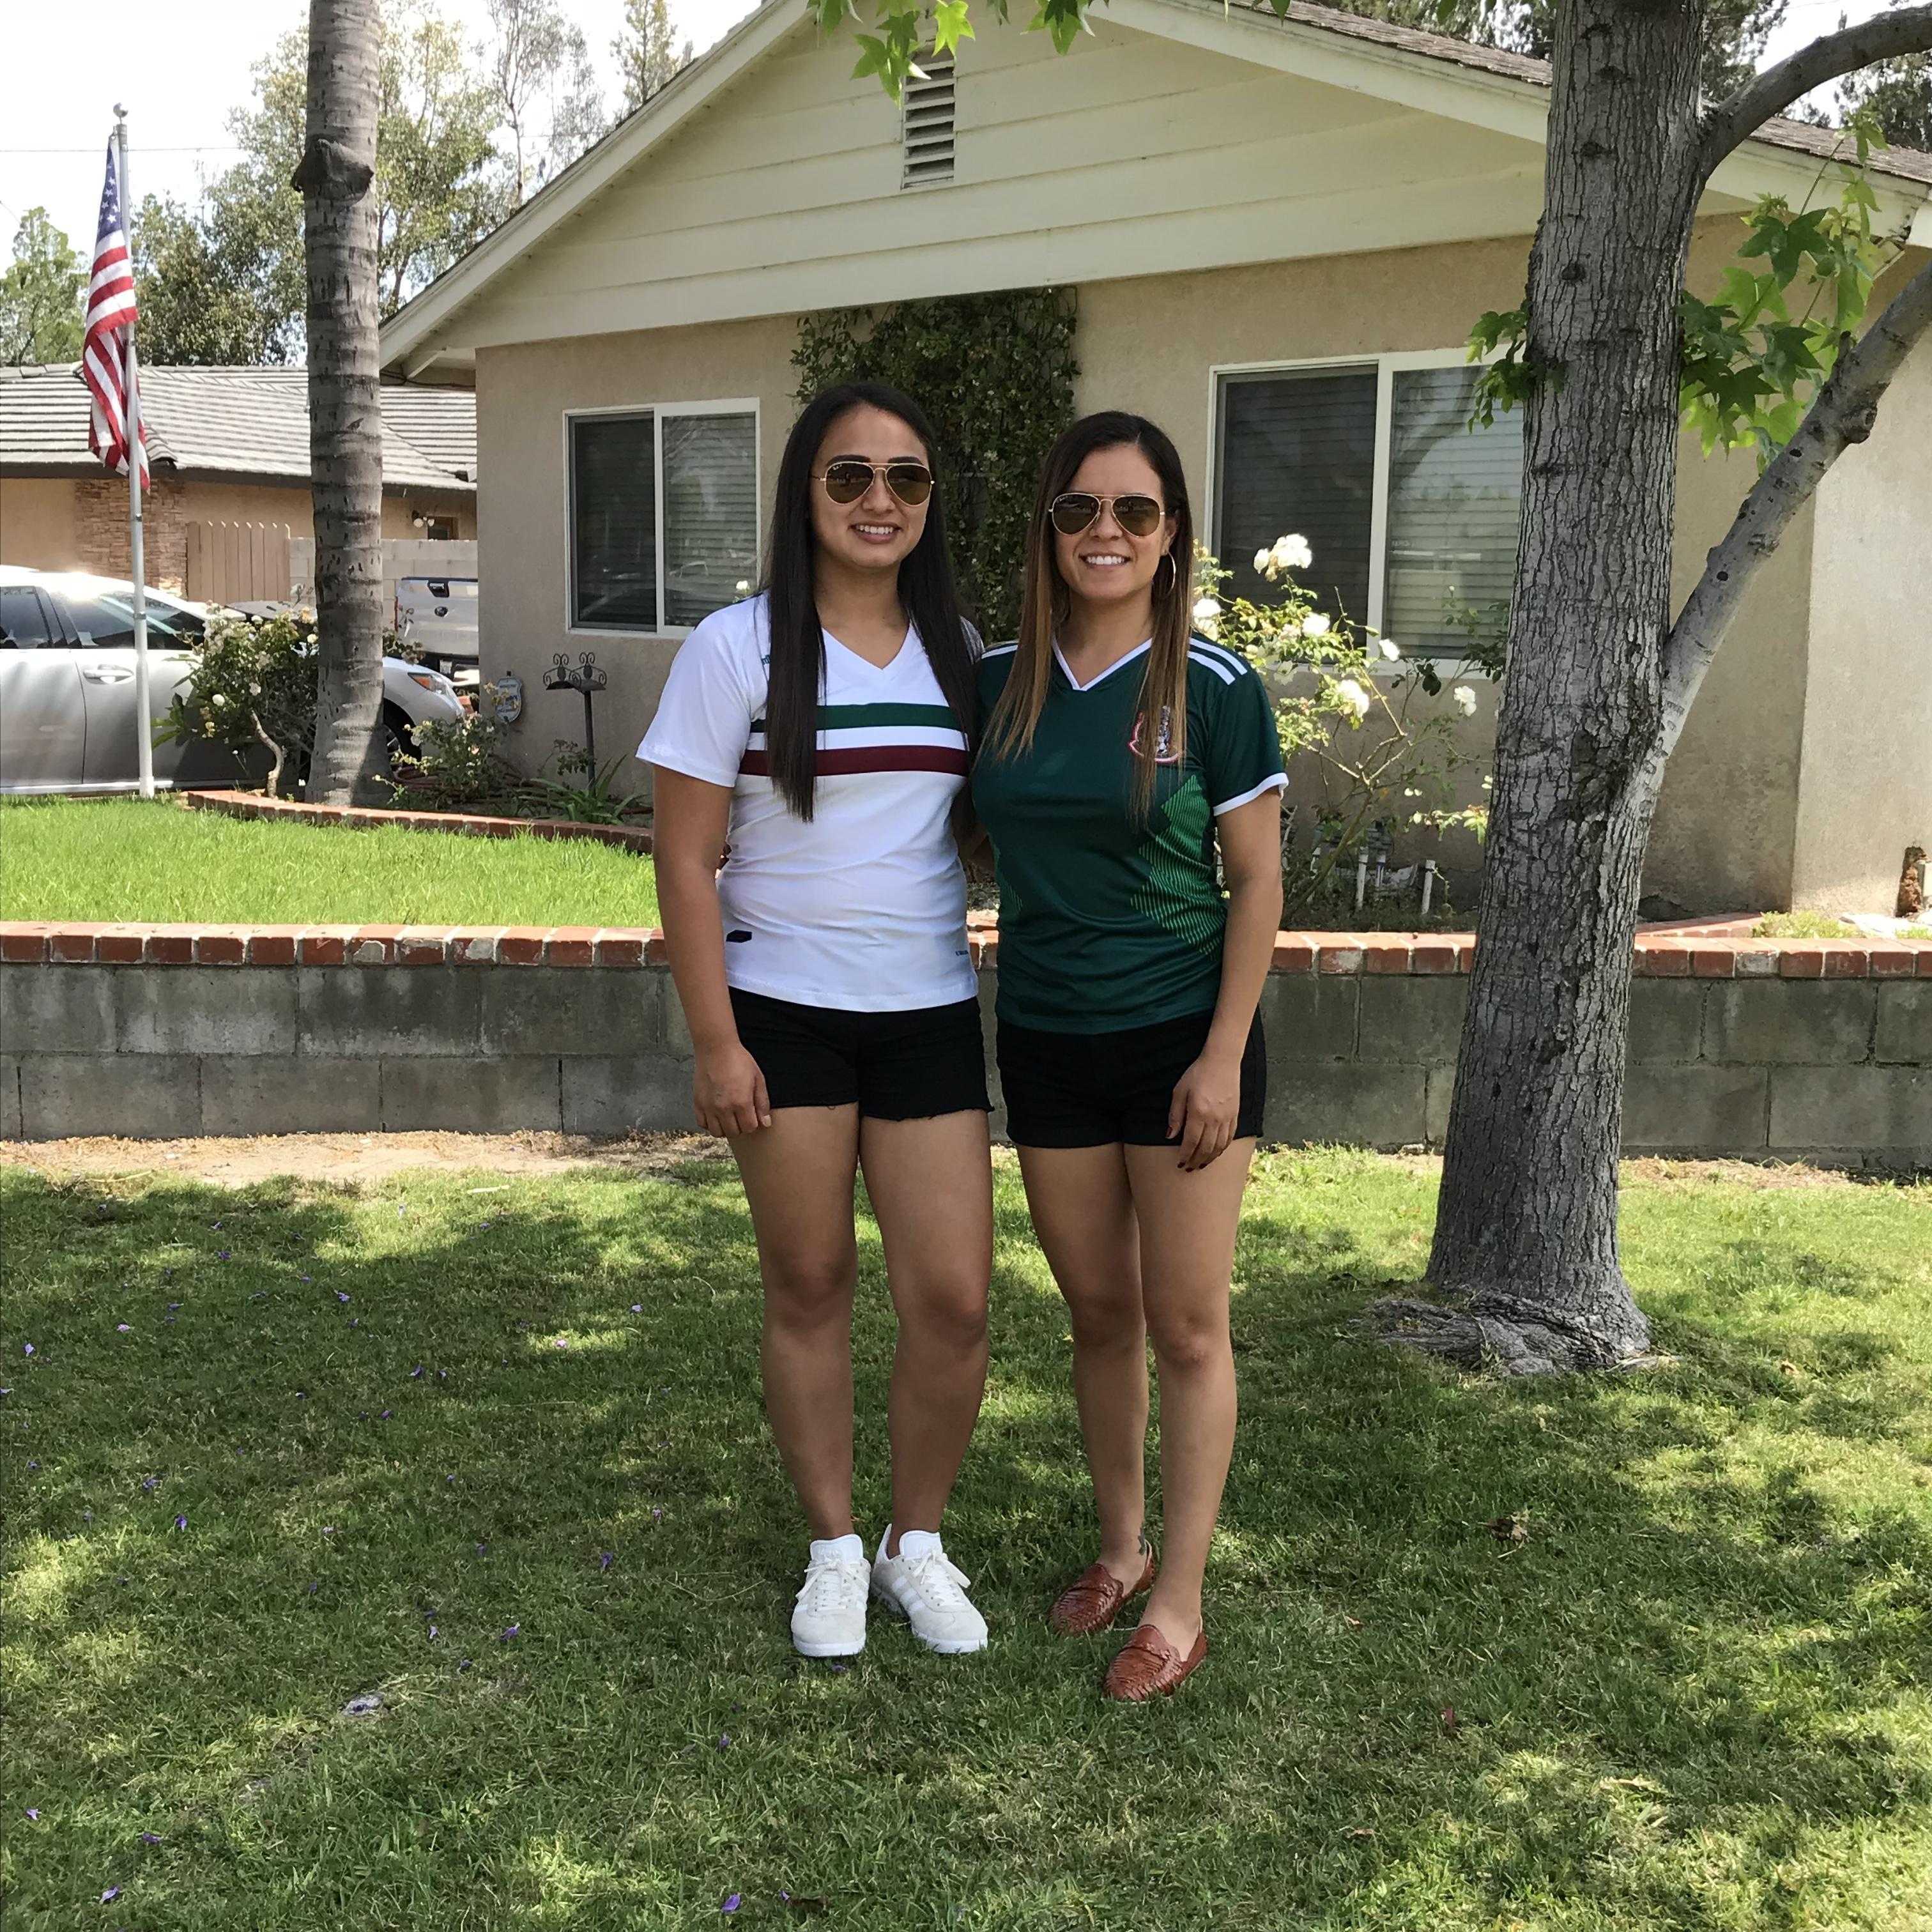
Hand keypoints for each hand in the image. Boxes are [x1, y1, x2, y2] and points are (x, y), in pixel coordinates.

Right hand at [693, 1040, 770, 1136]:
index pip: (749, 1128)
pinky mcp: (698, 1103)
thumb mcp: (758, 1079)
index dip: (752, 1123)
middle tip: (741, 1115)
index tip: (752, 1116)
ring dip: (725, 1127)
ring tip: (729, 1117)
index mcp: (741, 1102)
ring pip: (717, 1132)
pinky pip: (702, 1123)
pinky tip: (716, 1114)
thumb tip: (766, 1122)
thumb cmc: (738, 1060)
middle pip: (733, 1132)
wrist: (716, 1048)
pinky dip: (709, 1123)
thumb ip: (762, 1103)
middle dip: (740, 1127)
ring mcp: (709, 1107)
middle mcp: (723, 1108)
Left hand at [1166, 1049, 1241, 1170]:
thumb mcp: (1179, 1091)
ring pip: (1219, 1146)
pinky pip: (1230, 1137)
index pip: (1191, 1142)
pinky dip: (1222, 1148)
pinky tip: (1216, 1152)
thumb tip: (1169, 1136)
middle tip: (1189, 1169)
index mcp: (1198, 1113)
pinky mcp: (1235, 1115)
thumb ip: (1175, 1116)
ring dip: (1210, 1158)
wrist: (1222, 1061)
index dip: (1185, 1156)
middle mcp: (1214, 1119)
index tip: (1180, 1164)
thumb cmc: (1197, 1074)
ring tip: (1202, 1165)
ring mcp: (1227, 1118)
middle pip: (1206, 1148)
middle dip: (1196, 1161)